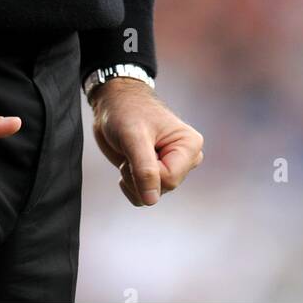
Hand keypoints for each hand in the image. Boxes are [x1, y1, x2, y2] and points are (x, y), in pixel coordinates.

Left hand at [89, 78, 203, 205]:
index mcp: (190, 145)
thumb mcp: (133, 137)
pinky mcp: (157, 174)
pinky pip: (144, 196)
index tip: (134, 150)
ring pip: (152, 196)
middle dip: (138, 176)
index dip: (145, 171)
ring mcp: (171, 168)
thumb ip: (144, 169)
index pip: (169, 179)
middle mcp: (186, 159)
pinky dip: (130, 184)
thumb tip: (151, 201)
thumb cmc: (126, 110)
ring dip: (132, 180)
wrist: (113, 102)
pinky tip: (128, 163)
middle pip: (162, 189)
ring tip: (130, 153)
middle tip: (131, 149)